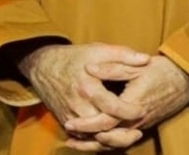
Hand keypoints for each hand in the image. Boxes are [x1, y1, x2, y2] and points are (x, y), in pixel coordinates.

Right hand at [18, 43, 147, 149]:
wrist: (43, 66)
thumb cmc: (74, 57)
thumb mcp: (98, 50)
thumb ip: (123, 55)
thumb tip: (146, 59)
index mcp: (87, 87)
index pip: (113, 107)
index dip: (130, 111)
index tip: (143, 109)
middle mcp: (77, 105)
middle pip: (104, 127)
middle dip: (124, 131)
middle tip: (139, 128)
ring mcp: (70, 116)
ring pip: (95, 136)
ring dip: (113, 139)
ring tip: (129, 134)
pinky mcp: (65, 121)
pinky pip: (84, 138)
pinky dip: (98, 140)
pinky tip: (112, 135)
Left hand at [64, 55, 188, 148]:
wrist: (185, 80)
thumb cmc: (161, 70)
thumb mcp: (135, 65)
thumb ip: (112, 67)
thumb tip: (88, 68)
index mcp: (134, 104)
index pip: (107, 120)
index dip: (87, 123)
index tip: (71, 121)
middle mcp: (137, 120)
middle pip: (109, 137)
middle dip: (87, 137)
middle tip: (68, 132)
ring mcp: (140, 125)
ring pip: (115, 143)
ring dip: (94, 144)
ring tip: (74, 142)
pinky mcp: (142, 126)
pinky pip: (122, 140)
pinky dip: (106, 143)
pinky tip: (93, 140)